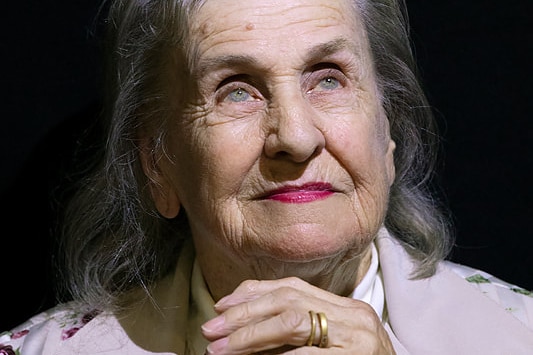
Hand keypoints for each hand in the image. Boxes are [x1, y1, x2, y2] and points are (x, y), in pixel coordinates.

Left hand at [201, 277, 395, 353]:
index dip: (254, 293)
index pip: (292, 288)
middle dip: (245, 313)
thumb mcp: (334, 341)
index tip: (223, 304)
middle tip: (212, 328)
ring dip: (251, 336)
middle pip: (288, 300)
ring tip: (222, 349)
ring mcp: (358, 338)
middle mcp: (354, 316)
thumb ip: (300, 329)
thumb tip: (246, 325)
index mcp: (347, 306)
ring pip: (292, 322)